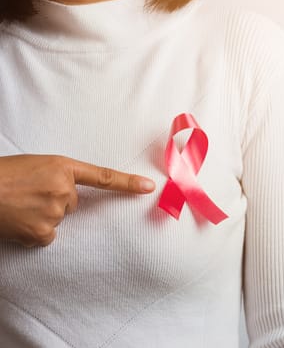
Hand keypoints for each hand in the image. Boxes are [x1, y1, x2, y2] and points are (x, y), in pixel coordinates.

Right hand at [0, 154, 155, 247]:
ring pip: (58, 218)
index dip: (127, 183)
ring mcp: (54, 210)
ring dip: (41, 216)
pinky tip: (18, 221)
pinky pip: (47, 236)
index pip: (103, 177)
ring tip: (17, 206)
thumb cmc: (1, 176)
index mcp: (61, 166)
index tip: (149, 188)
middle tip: (27, 195)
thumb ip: (57, 177)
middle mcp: (63, 188)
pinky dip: (34, 232)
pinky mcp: (44, 231)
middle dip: (53, 200)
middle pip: (72, 202)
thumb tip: (68, 197)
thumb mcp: (33, 167)